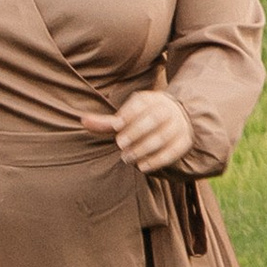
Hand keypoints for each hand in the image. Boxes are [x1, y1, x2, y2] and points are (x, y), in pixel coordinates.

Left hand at [79, 92, 195, 172]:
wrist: (177, 119)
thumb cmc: (143, 119)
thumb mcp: (127, 117)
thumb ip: (106, 122)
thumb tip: (83, 120)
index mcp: (151, 99)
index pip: (142, 103)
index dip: (129, 114)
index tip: (116, 126)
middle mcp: (166, 110)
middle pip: (155, 118)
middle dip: (136, 132)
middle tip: (120, 145)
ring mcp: (177, 125)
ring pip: (163, 136)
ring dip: (144, 148)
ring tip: (127, 158)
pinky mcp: (184, 141)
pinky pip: (173, 151)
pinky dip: (157, 160)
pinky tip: (142, 167)